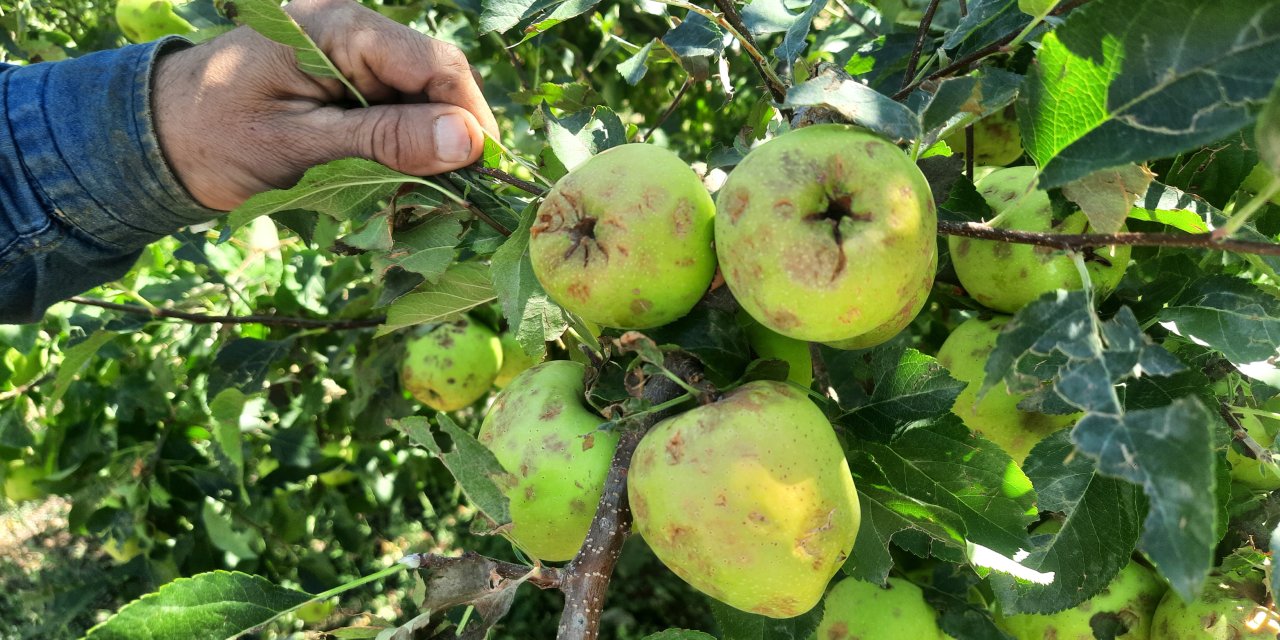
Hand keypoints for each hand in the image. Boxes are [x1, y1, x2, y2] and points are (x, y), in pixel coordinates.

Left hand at [153, 0, 498, 210]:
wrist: (158, 140)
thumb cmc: (216, 142)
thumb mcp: (302, 149)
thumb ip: (385, 141)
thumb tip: (466, 142)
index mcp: (333, 26)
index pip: (434, 62)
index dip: (469, 116)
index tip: (485, 172)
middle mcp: (349, 27)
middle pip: (435, 77)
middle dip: (453, 135)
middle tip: (462, 194)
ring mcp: (349, 51)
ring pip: (422, 96)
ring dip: (431, 146)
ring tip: (430, 194)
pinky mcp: (346, 77)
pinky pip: (397, 106)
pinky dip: (406, 145)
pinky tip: (403, 179)